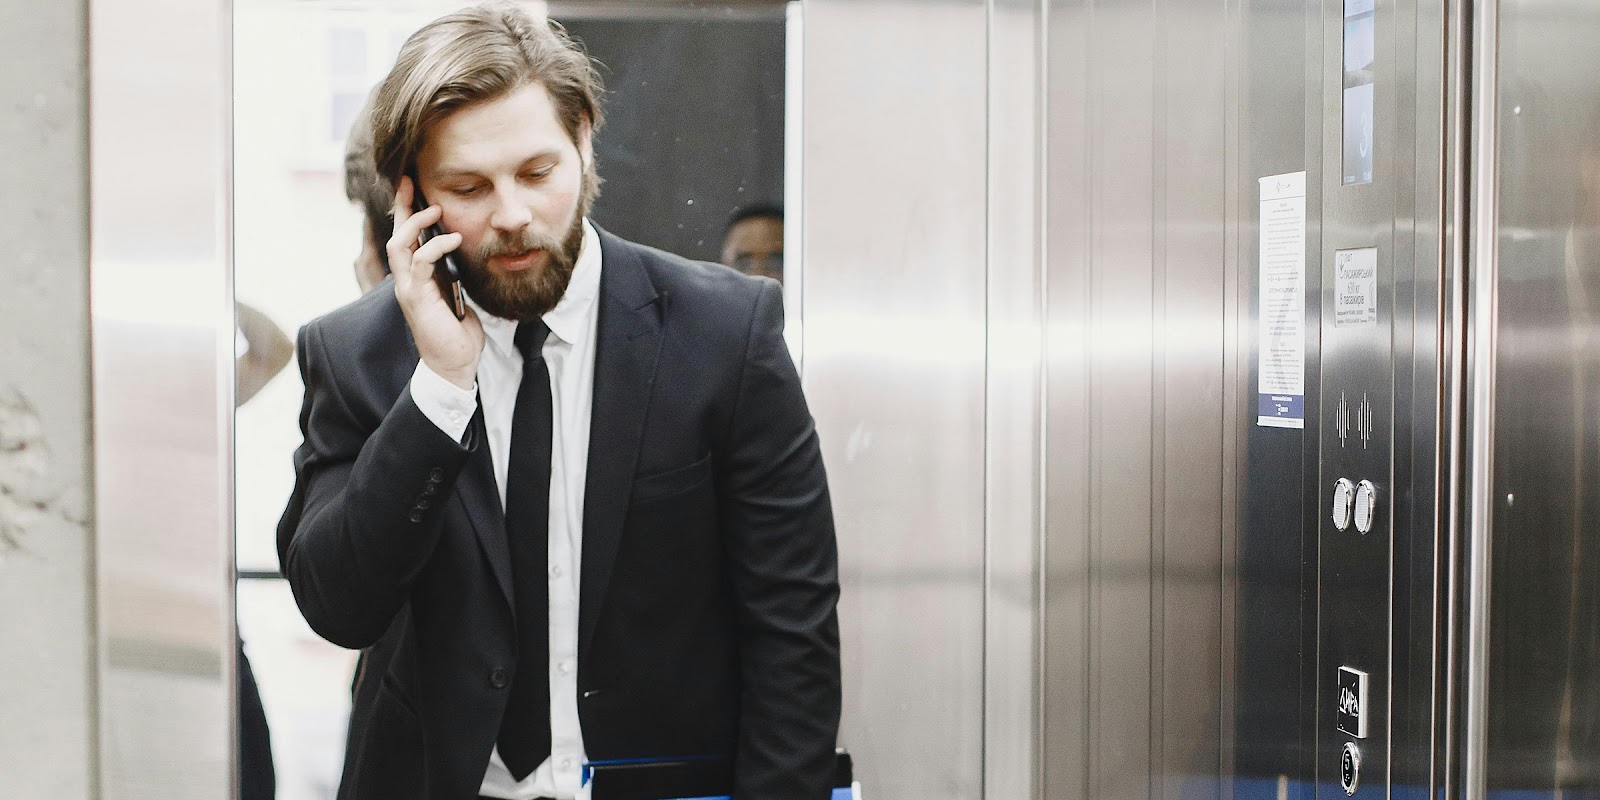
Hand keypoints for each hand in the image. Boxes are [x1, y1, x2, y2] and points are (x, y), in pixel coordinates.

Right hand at [389, 176, 482, 389]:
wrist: (455, 364)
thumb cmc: (458, 332)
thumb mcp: (458, 293)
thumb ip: (453, 272)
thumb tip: (464, 249)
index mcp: (416, 277)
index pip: (406, 237)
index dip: (407, 211)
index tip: (412, 185)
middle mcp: (406, 280)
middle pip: (396, 234)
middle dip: (402, 207)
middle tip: (410, 182)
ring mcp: (408, 289)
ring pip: (399, 245)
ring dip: (415, 223)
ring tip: (436, 210)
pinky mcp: (415, 299)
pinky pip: (421, 263)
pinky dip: (435, 247)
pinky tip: (454, 239)